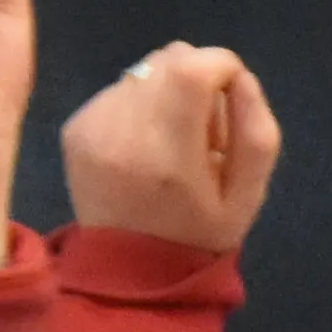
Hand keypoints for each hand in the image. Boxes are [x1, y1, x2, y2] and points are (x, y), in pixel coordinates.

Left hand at [62, 42, 284, 254]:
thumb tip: (240, 77)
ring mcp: (93, 126)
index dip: (222, 67)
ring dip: (167, 93)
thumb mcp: (249, 196)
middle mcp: (123, 131)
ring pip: (143, 71)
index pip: (193, 68)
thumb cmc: (199, 235)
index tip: (232, 93)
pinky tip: (144, 146)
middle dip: (197, 79)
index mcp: (169, 154)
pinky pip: (118, 90)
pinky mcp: (76, 126)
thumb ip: (256, 132)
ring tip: (173, 140)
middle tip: (204, 128)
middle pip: (168, 60)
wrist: (130, 271)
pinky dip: (139, 107)